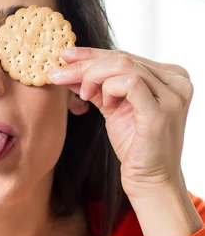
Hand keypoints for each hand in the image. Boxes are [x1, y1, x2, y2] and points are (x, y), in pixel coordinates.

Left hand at [49, 47, 193, 199]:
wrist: (149, 181)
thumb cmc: (134, 146)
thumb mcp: (114, 108)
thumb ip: (98, 86)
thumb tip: (68, 65)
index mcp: (169, 77)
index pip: (125, 56)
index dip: (91, 54)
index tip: (64, 56)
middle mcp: (176, 81)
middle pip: (122, 58)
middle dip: (85, 64)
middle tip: (58, 73)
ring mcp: (172, 96)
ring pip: (123, 66)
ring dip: (93, 77)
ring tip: (83, 95)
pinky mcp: (162, 112)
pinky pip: (130, 83)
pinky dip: (108, 88)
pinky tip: (102, 103)